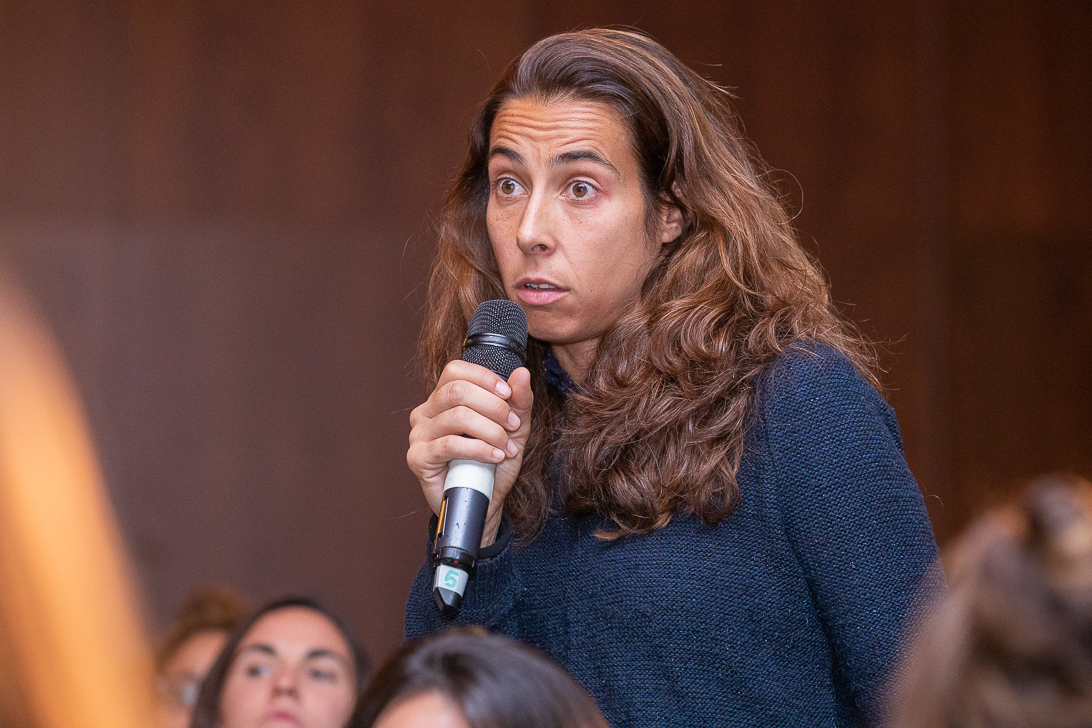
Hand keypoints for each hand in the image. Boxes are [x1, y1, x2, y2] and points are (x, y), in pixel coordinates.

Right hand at [407, 361, 532, 546]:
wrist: (484, 502)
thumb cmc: (493, 464)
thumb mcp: (514, 429)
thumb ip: (519, 401)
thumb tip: (522, 373)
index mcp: (442, 399)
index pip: (456, 371)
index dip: (485, 378)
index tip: (509, 394)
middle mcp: (425, 412)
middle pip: (458, 391)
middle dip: (493, 406)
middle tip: (513, 425)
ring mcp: (418, 435)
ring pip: (457, 417)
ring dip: (491, 431)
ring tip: (506, 447)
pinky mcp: (417, 458)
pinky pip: (450, 445)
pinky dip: (479, 449)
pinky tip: (495, 457)